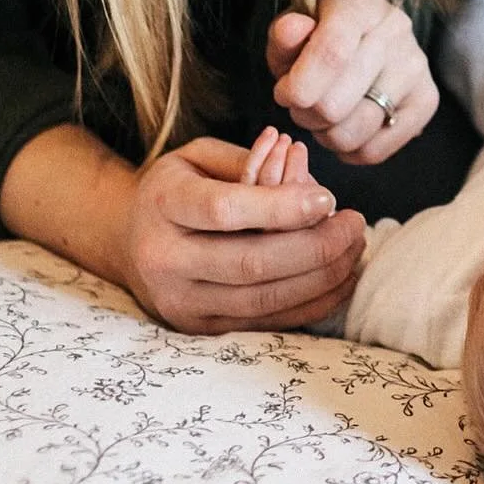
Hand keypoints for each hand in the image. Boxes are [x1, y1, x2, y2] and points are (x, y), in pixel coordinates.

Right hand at [116, 136, 365, 334]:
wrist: (127, 240)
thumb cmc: (177, 187)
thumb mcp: (199, 155)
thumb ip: (249, 159)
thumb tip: (304, 172)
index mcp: (165, 204)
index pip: (226, 211)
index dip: (282, 207)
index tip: (329, 199)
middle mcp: (165, 260)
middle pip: (250, 262)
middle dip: (315, 247)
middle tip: (355, 225)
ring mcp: (180, 302)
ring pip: (261, 299)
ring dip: (320, 279)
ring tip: (354, 250)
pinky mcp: (199, 329)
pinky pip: (263, 322)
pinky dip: (308, 305)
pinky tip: (339, 281)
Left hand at [267, 0, 439, 164]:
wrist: (361, 38)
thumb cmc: (317, 37)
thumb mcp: (292, 30)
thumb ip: (285, 34)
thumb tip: (292, 30)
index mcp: (357, 1)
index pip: (332, 52)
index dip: (300, 86)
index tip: (284, 94)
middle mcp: (395, 27)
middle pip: (338, 101)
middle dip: (305, 114)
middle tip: (301, 105)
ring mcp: (416, 63)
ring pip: (356, 130)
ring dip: (326, 135)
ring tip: (321, 118)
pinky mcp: (427, 98)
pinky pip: (376, 149)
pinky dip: (350, 151)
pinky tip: (344, 129)